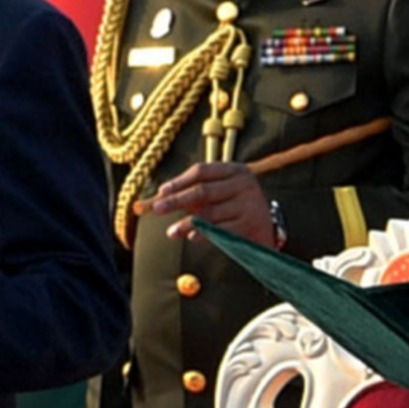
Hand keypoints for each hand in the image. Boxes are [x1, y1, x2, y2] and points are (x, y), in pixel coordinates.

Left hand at [147, 162, 276, 245]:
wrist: (266, 228)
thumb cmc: (232, 207)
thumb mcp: (214, 195)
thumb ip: (184, 195)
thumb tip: (142, 204)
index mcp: (235, 170)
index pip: (202, 171)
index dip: (179, 181)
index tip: (161, 192)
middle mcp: (244, 183)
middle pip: (203, 191)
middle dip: (177, 201)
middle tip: (156, 209)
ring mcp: (249, 204)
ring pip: (210, 213)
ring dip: (187, 224)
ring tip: (171, 232)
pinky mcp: (250, 224)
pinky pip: (220, 230)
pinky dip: (203, 234)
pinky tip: (190, 237)